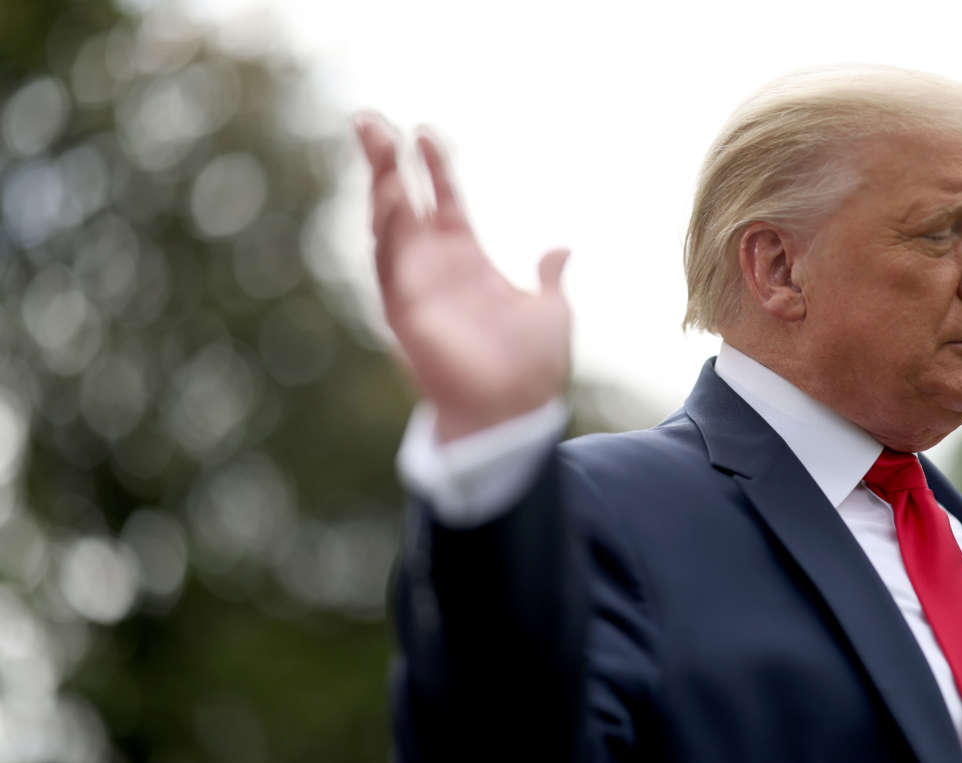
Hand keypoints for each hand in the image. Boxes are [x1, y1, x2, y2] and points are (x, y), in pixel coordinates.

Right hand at [356, 115, 570, 442]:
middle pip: (403, 205)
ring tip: (381, 145)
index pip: (443, 203)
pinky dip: (388, 229)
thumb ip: (548, 277)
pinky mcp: (406, 311)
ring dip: (382, 187)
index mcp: (467, 264)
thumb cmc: (532, 369)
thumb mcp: (550, 310)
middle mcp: (435, 270)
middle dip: (386, 163)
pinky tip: (393, 194)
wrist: (515, 413)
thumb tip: (561, 250)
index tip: (426, 132)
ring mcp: (417, 289)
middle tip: (370, 121)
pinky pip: (389, 264)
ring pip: (388, 228)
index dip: (435, 167)